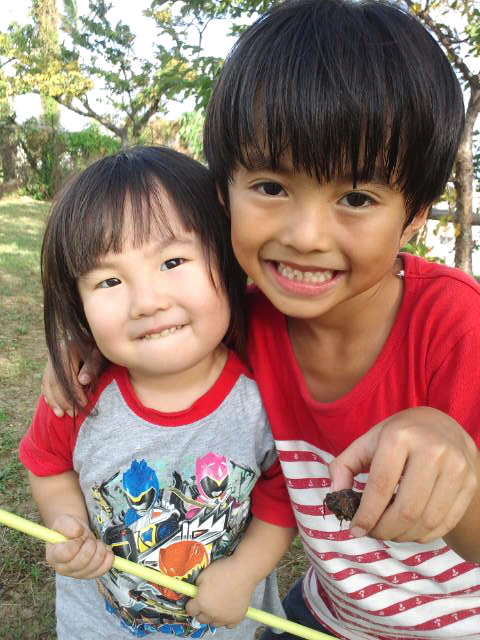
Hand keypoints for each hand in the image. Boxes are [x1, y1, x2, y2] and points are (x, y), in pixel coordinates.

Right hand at [41, 345, 103, 416]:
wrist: (91, 338)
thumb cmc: (98, 347)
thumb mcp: (99, 354)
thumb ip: (92, 367)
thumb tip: (82, 381)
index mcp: (67, 350)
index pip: (68, 376)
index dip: (75, 392)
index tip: (84, 404)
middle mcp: (55, 355)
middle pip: (55, 382)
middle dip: (63, 400)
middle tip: (72, 414)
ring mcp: (51, 359)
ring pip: (48, 383)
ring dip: (54, 401)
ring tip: (60, 414)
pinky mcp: (50, 365)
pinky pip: (45, 381)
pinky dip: (48, 394)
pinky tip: (52, 405)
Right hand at [46, 514, 113, 578]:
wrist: (76, 532)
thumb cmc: (68, 528)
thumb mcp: (64, 520)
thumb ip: (68, 525)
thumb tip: (78, 532)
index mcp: (53, 555)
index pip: (66, 554)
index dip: (77, 542)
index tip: (80, 535)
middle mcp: (63, 568)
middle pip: (82, 562)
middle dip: (90, 545)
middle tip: (89, 538)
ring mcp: (76, 574)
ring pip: (93, 566)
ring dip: (100, 550)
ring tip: (97, 542)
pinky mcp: (89, 575)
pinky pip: (102, 570)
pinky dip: (108, 559)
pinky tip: (106, 549)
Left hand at [185, 556, 255, 627]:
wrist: (243, 571)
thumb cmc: (222, 570)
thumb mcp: (204, 574)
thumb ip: (197, 587)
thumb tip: (196, 592)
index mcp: (201, 603)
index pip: (190, 610)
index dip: (191, 603)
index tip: (195, 598)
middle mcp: (211, 614)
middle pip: (201, 619)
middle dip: (201, 610)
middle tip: (207, 600)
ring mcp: (224, 618)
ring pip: (213, 623)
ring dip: (213, 616)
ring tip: (218, 604)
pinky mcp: (236, 618)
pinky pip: (228, 625)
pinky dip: (226, 619)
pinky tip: (227, 609)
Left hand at [329, 407, 478, 543]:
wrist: (441, 426)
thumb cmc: (398, 436)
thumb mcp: (367, 442)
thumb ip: (343, 466)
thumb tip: (335, 497)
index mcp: (401, 437)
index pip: (381, 487)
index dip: (366, 515)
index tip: (355, 529)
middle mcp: (432, 450)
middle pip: (406, 509)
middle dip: (384, 530)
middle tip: (373, 533)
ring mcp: (456, 467)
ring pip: (427, 520)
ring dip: (404, 535)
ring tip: (390, 531)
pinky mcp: (470, 483)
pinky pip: (446, 522)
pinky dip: (424, 534)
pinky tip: (410, 529)